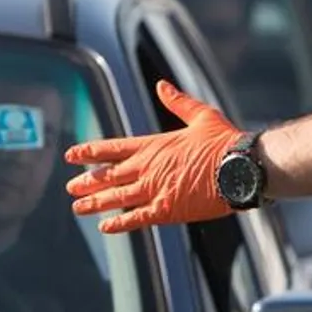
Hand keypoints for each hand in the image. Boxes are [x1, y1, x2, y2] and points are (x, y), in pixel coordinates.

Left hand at [65, 81, 240, 233]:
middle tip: (71, 186)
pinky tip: (106, 227)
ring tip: (78, 207)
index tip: (72, 154)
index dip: (90, 151)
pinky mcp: (166, 210)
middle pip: (109, 175)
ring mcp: (155, 190)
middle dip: (88, 180)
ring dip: (95, 203)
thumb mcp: (201, 116)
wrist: (240, 168)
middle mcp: (148, 168)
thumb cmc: (224, 141)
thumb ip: (177, 102)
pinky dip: (119, 223)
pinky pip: (136, 219)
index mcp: (154, 145)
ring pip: (116, 198)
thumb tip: (161, 85)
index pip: (113, 148)